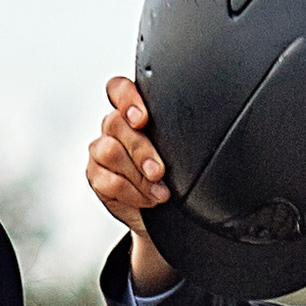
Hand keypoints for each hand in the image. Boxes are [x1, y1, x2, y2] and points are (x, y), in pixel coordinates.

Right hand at [86, 77, 178, 292]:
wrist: (168, 216)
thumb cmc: (176, 177)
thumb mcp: (184, 151)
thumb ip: (182, 133)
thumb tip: (208, 132)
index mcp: (133, 112)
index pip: (118, 89)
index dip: (127, 98)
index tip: (142, 119)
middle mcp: (114, 128)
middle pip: (116, 124)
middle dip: (141, 150)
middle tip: (159, 171)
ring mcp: (102, 151)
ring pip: (110, 152)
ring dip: (138, 175)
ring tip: (160, 192)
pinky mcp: (97, 177)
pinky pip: (107, 181)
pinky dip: (132, 193)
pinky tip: (148, 198)